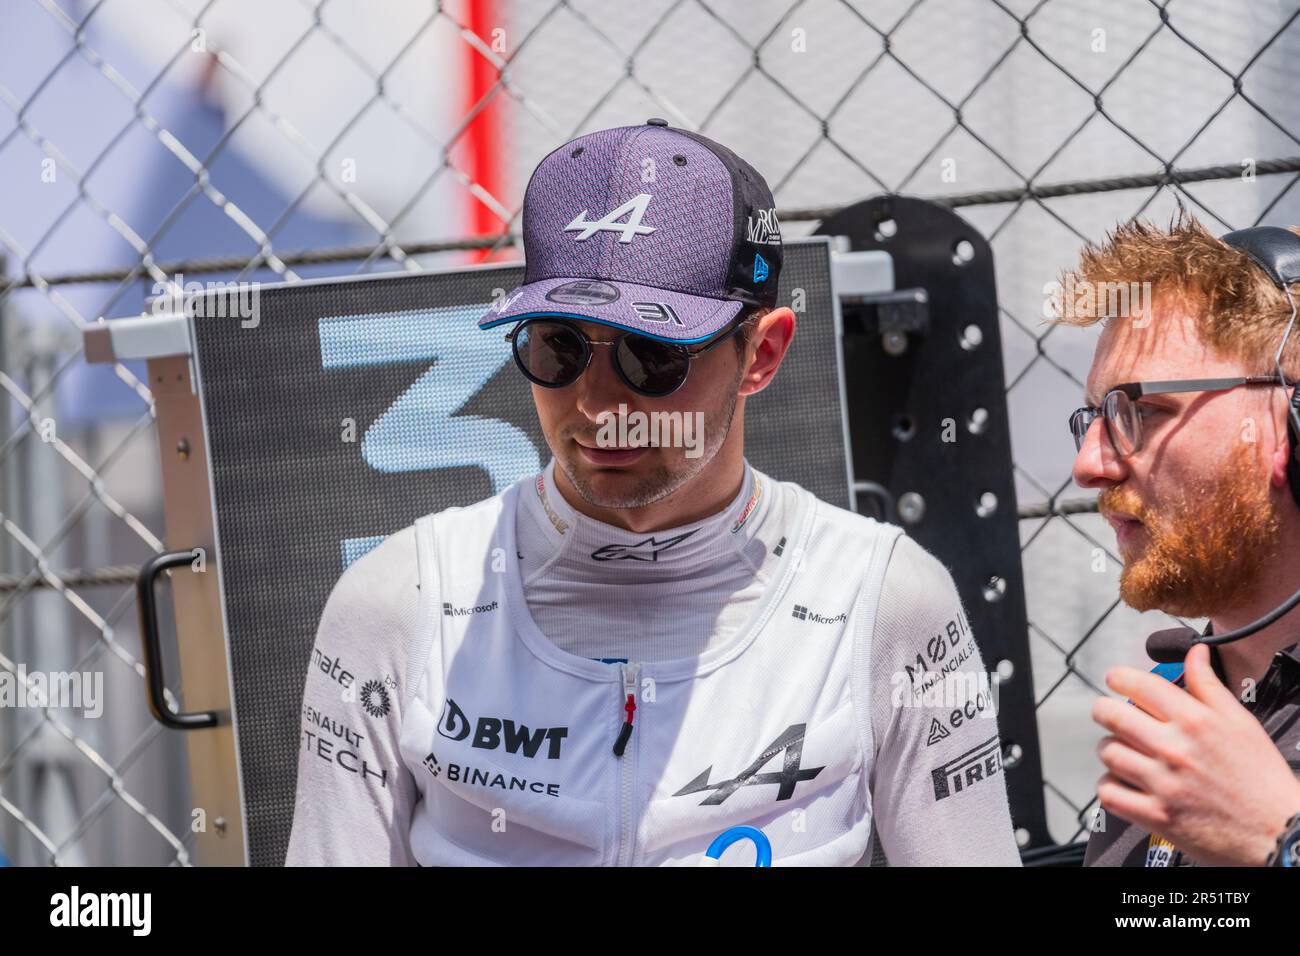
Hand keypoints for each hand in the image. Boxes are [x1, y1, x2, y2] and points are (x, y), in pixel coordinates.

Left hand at [1091, 642, 1299, 865]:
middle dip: (1105, 710)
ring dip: (1111, 748)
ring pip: (1108, 752)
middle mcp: (1175, 749)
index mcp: (1196, 721)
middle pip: (1112, 715)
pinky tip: (1123, 781)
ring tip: (1125, 751)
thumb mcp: (1240, 722)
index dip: (1119, 677)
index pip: (1140, 685)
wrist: (1279, 831)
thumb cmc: (1261, 777)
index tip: (1114, 680)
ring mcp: (1163, 784)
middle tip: (1110, 714)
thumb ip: (1209, 684)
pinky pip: (1110, 793)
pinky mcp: (1157, 816)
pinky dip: (1110, 785)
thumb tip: (1195, 652)